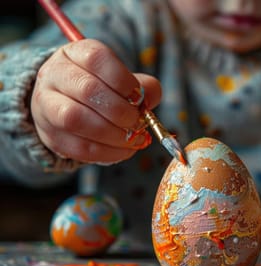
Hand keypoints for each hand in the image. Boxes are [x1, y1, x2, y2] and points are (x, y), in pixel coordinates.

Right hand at [31, 39, 161, 163]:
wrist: (70, 107)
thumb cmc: (105, 91)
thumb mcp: (125, 80)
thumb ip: (144, 87)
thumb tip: (148, 101)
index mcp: (76, 53)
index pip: (97, 59)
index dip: (123, 81)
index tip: (139, 97)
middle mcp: (55, 74)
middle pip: (87, 90)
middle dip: (121, 111)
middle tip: (138, 122)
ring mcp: (46, 105)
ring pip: (76, 119)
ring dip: (113, 134)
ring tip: (132, 138)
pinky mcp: (51, 135)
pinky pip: (78, 146)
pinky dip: (108, 152)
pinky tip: (124, 150)